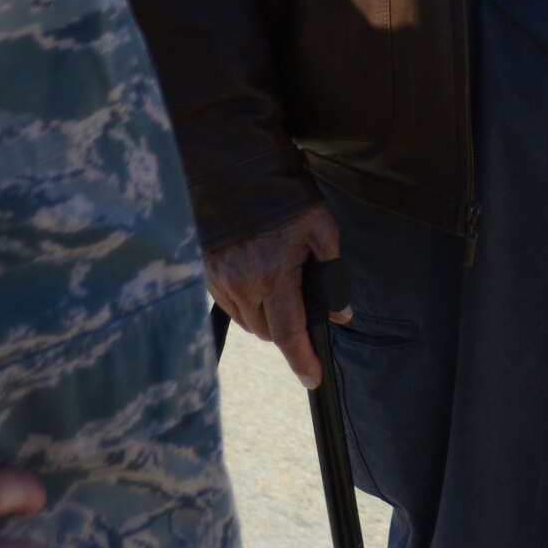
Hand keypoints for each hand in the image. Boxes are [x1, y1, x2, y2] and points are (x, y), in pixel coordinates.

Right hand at [203, 203, 349, 387]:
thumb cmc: (281, 196)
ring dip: (264, 316)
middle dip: (286, 330)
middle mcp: (243, 284)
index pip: (289, 333)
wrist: (232, 169)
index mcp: (274, 274)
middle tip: (299, 303)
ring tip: (276, 285)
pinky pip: (229, 304)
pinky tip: (255, 278)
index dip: (302, 360)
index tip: (312, 378)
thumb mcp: (319, 227)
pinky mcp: (206, 271)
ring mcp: (220, 279)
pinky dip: (245, 302)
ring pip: (247, 321)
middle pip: (267, 332)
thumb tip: (342, 311)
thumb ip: (332, 272)